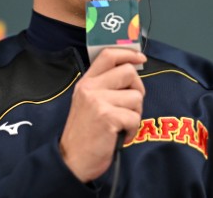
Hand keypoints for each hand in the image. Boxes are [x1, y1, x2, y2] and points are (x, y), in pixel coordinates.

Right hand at [59, 48, 145, 182]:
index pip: (108, 55)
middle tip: (131, 105)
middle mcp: (90, 88)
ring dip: (135, 113)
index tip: (140, 58)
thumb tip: (130, 72)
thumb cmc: (84, 134)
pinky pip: (135, 117)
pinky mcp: (108, 117)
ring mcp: (98, 101)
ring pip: (136, 96)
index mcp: (86, 82)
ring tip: (122, 125)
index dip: (128, 53)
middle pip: (128, 72)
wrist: (72, 160)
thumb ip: (104, 86)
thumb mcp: (87, 103)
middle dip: (138, 88)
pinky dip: (133, 130)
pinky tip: (122, 136)